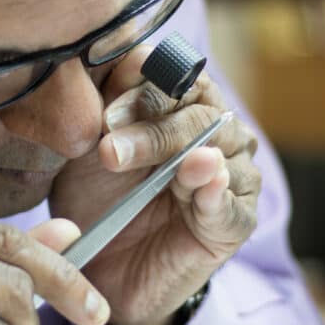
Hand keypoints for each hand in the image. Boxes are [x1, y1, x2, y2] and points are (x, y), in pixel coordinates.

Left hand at [50, 45, 260, 324]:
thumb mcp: (90, 145)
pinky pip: (232, 205)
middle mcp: (217, 133)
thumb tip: (136, 56)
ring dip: (184, 158)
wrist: (101, 268)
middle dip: (153, 130)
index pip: (180, 78)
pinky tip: (203, 183)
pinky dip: (217, 193)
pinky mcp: (234, 224)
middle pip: (198, 115)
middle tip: (110, 151)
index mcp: (183, 105)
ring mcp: (232, 177)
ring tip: (165, 168)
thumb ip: (108, 100)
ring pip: (219, 153)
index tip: (104, 117)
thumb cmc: (97, 196)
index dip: (145, 91)